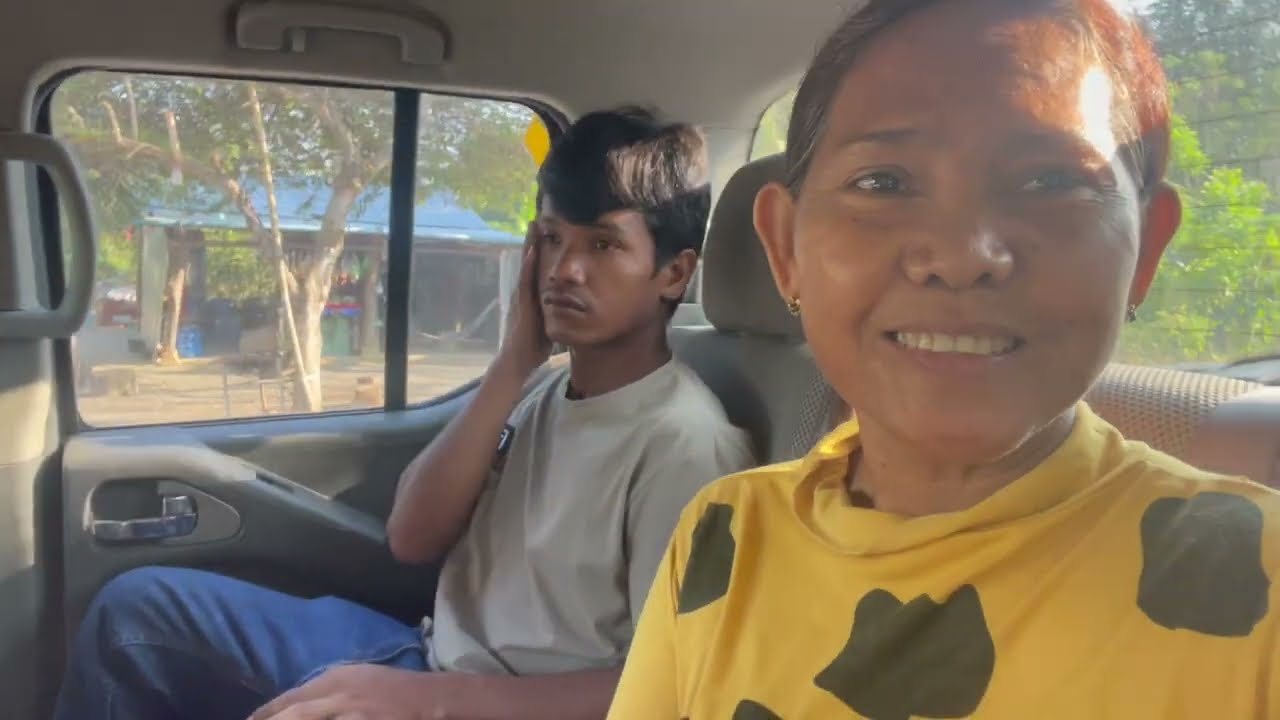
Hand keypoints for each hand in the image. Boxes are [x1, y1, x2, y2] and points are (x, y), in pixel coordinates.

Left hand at [248, 664, 453, 719]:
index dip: (264, 716)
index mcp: (335, 678)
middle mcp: (339, 693)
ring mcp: (352, 713)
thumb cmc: (396, 691)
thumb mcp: (359, 680)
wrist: (435, 700)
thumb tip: (290, 708)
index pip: (288, 700)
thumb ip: (327, 691)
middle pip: (292, 713)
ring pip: (304, 719)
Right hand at [495, 222, 552, 376]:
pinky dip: (528, 266)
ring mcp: (521, 297)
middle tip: (537, 218)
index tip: (546, 230)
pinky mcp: (522, 304)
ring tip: (533, 225)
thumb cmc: (535, 345)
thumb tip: (572, 307)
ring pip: (526, 266)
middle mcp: (524, 292)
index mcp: (532, 295)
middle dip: (533, 241)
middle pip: (529, 261)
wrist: (519, 361)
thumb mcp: (549, 322)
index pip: (536, 267)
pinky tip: (533, 252)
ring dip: (529, 246)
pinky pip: (525, 281)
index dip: (540, 249)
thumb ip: (556, 312)